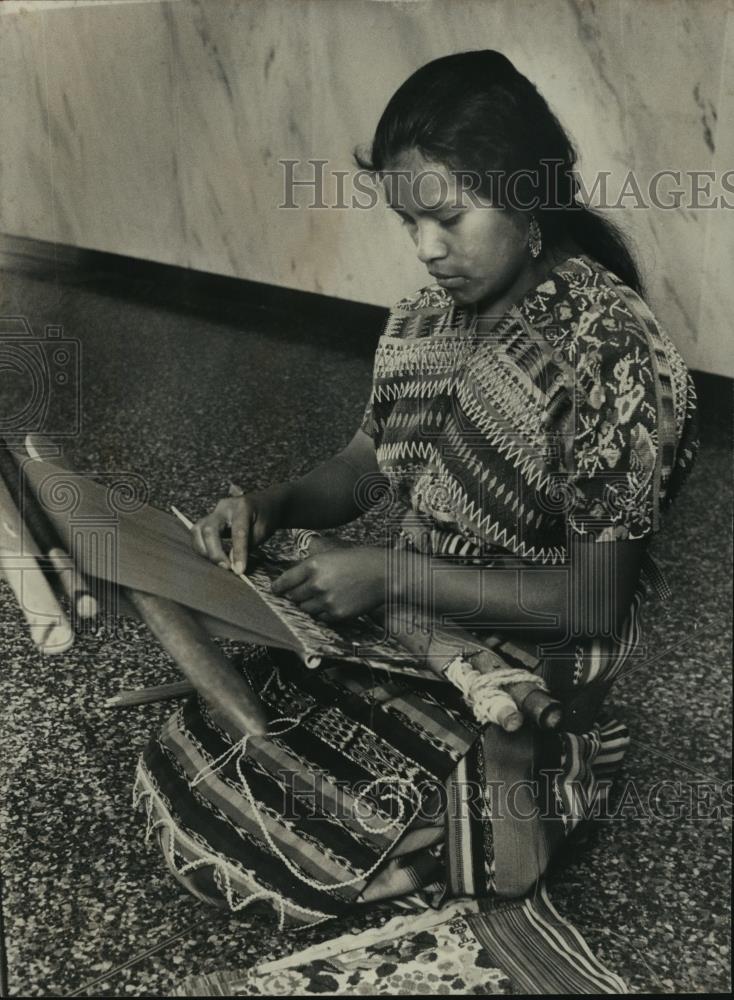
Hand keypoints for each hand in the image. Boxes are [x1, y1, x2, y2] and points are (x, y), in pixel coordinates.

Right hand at [191, 487, 283, 573]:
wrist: (262, 504)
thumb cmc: (265, 518)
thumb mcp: (263, 531)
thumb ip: (247, 546)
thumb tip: (231, 564)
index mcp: (243, 506)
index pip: (238, 532)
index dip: (238, 553)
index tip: (239, 570)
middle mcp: (224, 507)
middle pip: (210, 529)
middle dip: (215, 552)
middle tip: (226, 568)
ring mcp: (213, 512)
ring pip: (198, 531)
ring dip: (204, 551)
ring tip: (219, 563)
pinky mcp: (207, 520)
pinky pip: (197, 534)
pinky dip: (202, 548)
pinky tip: (213, 558)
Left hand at [270, 546, 386, 621]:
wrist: (386, 574)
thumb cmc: (362, 560)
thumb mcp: (333, 552)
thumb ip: (313, 562)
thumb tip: (296, 573)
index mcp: (314, 564)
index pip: (284, 581)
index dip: (277, 587)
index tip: (276, 590)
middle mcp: (317, 584)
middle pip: (293, 597)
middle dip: (293, 595)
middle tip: (298, 593)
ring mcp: (327, 601)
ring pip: (305, 609)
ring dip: (307, 605)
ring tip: (319, 597)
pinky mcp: (337, 614)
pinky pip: (320, 617)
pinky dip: (322, 612)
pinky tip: (331, 603)